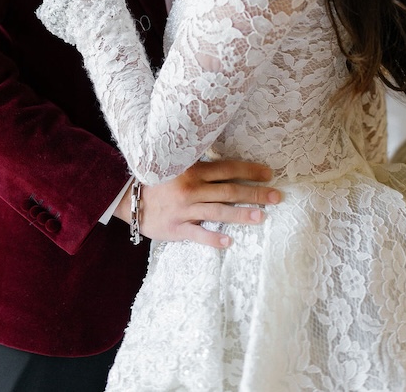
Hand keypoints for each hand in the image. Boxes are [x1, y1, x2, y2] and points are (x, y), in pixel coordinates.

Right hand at [115, 159, 280, 248]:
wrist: (129, 198)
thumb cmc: (157, 180)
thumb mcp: (177, 165)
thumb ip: (199, 164)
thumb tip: (226, 162)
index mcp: (193, 170)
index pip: (228, 169)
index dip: (249, 170)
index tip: (269, 174)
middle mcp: (192, 188)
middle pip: (229, 190)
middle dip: (254, 193)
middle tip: (276, 196)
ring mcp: (185, 209)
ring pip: (218, 211)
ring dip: (241, 215)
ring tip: (261, 217)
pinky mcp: (177, 228)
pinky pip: (198, 234)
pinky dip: (214, 238)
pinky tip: (229, 241)